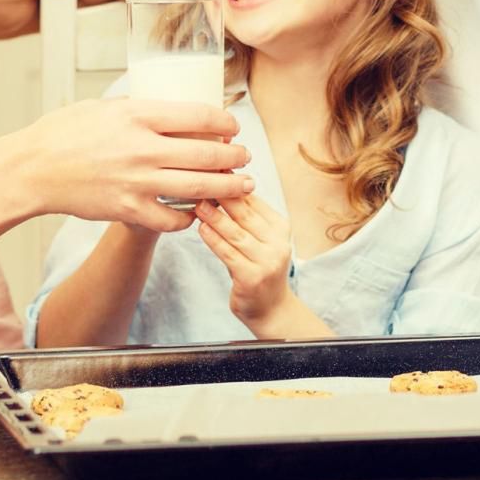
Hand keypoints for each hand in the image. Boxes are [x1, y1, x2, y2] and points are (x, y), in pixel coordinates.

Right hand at [16, 97, 251, 231]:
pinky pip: (173, 218)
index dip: (225, 122)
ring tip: (243, 185)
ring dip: (228, 187)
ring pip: (200, 187)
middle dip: (236, 156)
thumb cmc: (63, 133)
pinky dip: (191, 217)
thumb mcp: (104, 106)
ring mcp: (138, 181)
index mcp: (138, 115)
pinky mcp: (129, 209)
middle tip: (246, 157)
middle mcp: (143, 148)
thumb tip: (168, 106)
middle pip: (208, 153)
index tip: (233, 126)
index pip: (199, 115)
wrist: (33, 170)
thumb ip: (138, 108)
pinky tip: (198, 212)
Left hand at [195, 195, 294, 329]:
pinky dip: (213, 239)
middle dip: (222, 196)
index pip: (254, 201)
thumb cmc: (260, 267)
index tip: (213, 172)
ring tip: (198, 204)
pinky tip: (202, 229)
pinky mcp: (252, 277)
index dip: (233, 185)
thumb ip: (246, 217)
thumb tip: (222, 184)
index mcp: (281, 228)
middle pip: (245, 214)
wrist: (271, 308)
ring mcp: (267, 261)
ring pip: (235, 233)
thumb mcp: (261, 239)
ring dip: (215, 217)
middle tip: (202, 182)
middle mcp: (278, 243)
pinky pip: (228, 253)